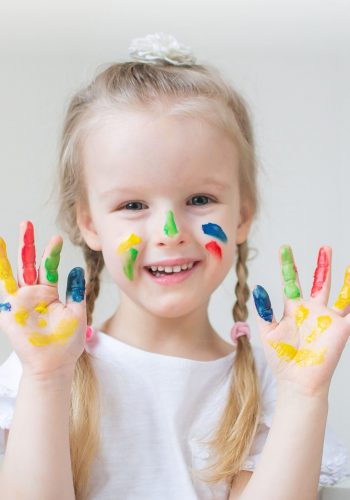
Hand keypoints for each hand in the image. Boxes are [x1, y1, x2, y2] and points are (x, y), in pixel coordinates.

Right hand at [0, 220, 86, 377]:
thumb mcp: (77, 312)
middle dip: (28, 244)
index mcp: (48, 293)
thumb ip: (77, 291)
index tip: (56, 237)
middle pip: (29, 264)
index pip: (49, 267)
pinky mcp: (11, 310)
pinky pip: (4, 289)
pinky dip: (1, 274)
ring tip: (8, 237)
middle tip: (26, 223)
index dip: (52, 252)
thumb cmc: (67, 343)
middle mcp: (33, 294)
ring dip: (11, 256)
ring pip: (15, 273)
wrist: (55, 364)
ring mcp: (21, 301)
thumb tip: (78, 269)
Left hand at [253, 245, 349, 395]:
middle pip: (318, 282)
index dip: (288, 265)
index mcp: (293, 309)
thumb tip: (258, 288)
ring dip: (344, 278)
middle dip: (322, 264)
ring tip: (347, 262)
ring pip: (339, 293)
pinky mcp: (340, 329)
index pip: (292, 282)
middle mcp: (312, 311)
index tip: (284, 248)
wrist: (297, 381)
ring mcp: (327, 319)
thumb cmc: (281, 359)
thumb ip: (263, 310)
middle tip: (326, 247)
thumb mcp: (267, 332)